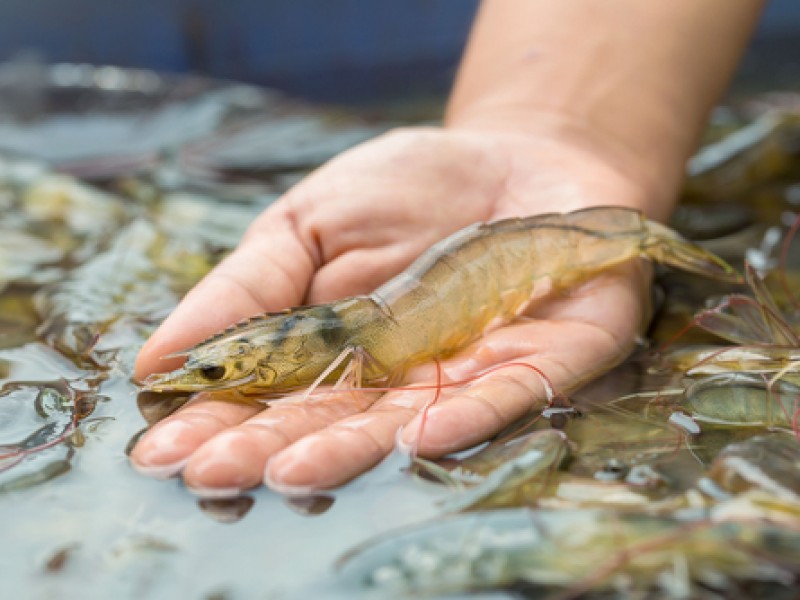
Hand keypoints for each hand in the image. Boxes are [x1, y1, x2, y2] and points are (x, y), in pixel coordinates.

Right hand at [131, 125, 653, 494]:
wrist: (517, 158)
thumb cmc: (407, 190)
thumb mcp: (310, 222)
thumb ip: (248, 287)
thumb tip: (160, 357)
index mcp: (335, 352)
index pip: (269, 398)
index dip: (219, 423)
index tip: (163, 451)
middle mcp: (395, 379)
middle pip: (330, 422)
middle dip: (272, 451)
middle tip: (213, 475)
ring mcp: (466, 375)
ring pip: (405, 424)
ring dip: (351, 450)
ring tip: (292, 472)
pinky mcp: (540, 361)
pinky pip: (504, 395)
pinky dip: (464, 417)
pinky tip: (419, 437)